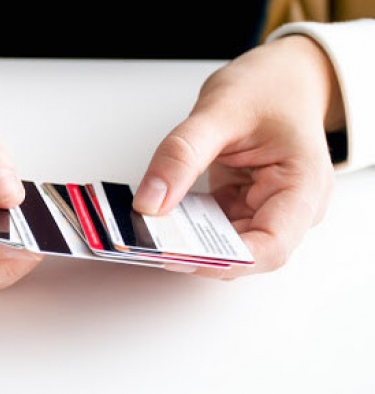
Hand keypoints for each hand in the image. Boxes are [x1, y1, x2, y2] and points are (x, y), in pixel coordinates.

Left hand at [133, 35, 342, 278]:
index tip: (178, 254)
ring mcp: (266, 209)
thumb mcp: (219, 111)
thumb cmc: (267, 87)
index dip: (224, 260)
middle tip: (152, 244)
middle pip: (246, 252)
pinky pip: (213, 228)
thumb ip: (182, 155)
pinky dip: (187, 226)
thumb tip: (150, 202)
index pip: (270, 247)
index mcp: (303, 186)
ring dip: (189, 243)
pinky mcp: (244, 205)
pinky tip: (161, 219)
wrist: (280, 77)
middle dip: (199, 254)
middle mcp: (290, 207)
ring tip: (150, 233)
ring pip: (225, 246)